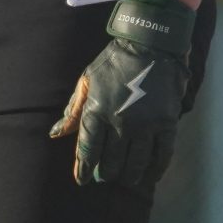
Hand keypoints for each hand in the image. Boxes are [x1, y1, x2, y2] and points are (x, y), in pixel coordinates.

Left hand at [48, 0, 195, 187]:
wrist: (151, 44)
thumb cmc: (115, 61)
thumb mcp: (87, 80)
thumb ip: (73, 110)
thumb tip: (55, 134)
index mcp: (97, 110)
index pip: (88, 149)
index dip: (83, 168)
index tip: (82, 179)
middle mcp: (120, 122)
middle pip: (112, 161)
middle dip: (106, 173)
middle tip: (106, 176)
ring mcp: (145, 125)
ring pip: (136, 163)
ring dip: (129, 175)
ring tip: (125, 178)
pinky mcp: (166, 124)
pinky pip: (162, 155)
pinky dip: (155, 170)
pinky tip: (150, 175)